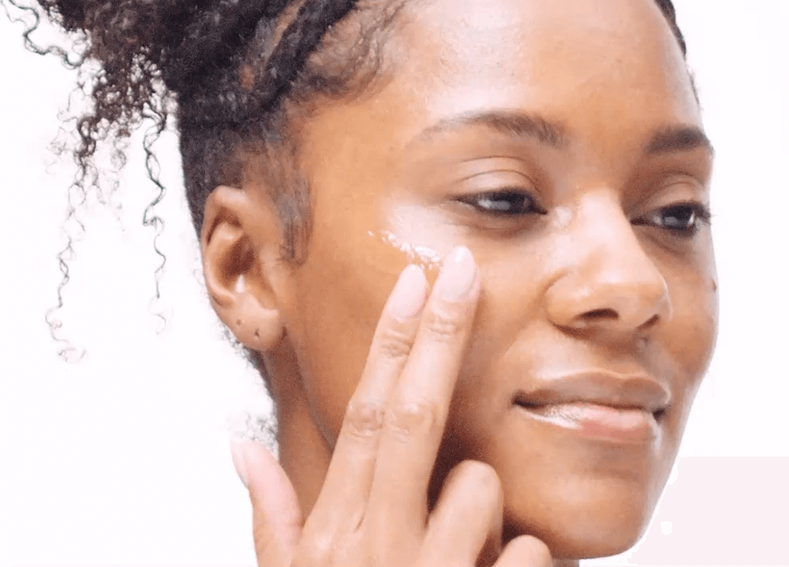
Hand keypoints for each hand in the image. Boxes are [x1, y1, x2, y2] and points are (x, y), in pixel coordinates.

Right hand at [230, 247, 552, 565]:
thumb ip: (270, 520)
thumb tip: (240, 448)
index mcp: (335, 530)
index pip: (362, 414)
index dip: (388, 343)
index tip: (412, 283)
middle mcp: (377, 545)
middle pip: (413, 415)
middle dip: (439, 334)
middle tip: (462, 270)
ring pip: (481, 486)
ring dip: (479, 503)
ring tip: (455, 549)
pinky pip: (529, 555)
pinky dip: (519, 559)